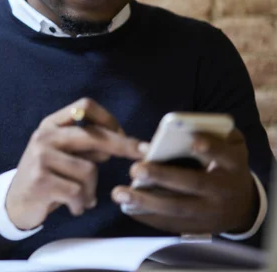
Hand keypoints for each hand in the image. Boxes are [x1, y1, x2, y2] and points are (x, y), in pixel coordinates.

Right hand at [6, 98, 146, 230]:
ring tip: (82, 199)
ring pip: (89, 171)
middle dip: (123, 145)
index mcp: (51, 125)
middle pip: (93, 135)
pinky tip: (74, 207)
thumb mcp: (63, 155)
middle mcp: (44, 136)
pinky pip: (78, 192)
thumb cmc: (46, 177)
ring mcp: (41, 157)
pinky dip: (81, 204)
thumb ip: (85, 147)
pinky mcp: (40, 181)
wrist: (14, 203)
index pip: (84, 107)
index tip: (124, 134)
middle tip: (143, 153)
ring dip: (91, 191)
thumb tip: (118, 142)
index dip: (108, 118)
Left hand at [112, 129, 257, 234]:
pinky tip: (127, 207)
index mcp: (233, 164)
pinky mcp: (198, 227)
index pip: (225, 154)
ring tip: (119, 193)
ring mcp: (211, 212)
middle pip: (194, 183)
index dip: (212, 147)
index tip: (194, 142)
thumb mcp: (226, 146)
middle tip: (135, 169)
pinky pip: (171, 223)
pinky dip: (148, 216)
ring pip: (178, 208)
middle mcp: (223, 189)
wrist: (242, 206)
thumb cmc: (224, 165)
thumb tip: (166, 135)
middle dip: (163, 177)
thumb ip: (206, 134)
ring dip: (146, 202)